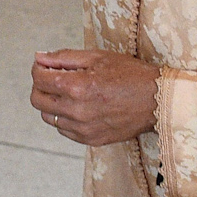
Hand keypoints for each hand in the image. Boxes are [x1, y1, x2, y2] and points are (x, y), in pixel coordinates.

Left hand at [30, 49, 159, 146]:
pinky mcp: (91, 140)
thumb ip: (64, 57)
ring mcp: (83, 128)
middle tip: (52, 77)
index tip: (45, 65)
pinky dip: (65, 118)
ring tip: (68, 92)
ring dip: (52, 102)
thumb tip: (39, 57)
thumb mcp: (98, 57)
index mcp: (77, 87)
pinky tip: (79, 106)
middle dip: (40, 86)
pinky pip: (64, 130)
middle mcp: (77, 111)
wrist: (158, 101)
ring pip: (49, 117)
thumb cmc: (131, 75)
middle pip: (37, 100)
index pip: (39, 79)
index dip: (38, 68)